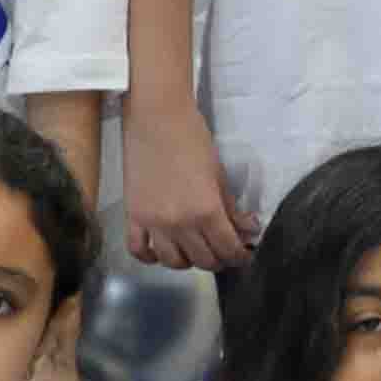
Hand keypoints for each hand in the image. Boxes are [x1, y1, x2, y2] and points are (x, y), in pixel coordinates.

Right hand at [118, 95, 247, 274]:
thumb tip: (248, 230)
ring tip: (196, 250)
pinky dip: (151, 257)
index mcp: (206, 211)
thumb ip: (231, 208)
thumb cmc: (193, 140)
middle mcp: (179, 224)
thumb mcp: (220, 175)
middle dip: (219, 259)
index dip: (240, 257)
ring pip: (173, 262)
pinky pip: (138, 250)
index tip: (244, 254)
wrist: (155, 119)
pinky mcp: (132, 216)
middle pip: (203, 261)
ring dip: (188, 261)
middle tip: (224, 250)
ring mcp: (153, 222)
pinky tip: (162, 251)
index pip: (227, 249)